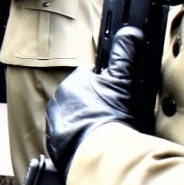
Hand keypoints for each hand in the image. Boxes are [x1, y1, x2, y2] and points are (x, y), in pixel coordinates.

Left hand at [44, 27, 139, 170]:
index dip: (107, 85)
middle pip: (82, 96)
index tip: (116, 96)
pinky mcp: (53, 140)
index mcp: (74, 81)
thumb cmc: (111, 115)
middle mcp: (59, 98)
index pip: (92, 76)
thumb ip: (124, 56)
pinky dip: (79, 137)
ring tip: (104, 131)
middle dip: (95, 103)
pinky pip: (67, 135)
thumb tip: (130, 32)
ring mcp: (54, 120)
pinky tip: (92, 142)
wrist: (98, 152)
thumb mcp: (122, 83)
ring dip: (86, 120)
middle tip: (113, 115)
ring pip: (74, 115)